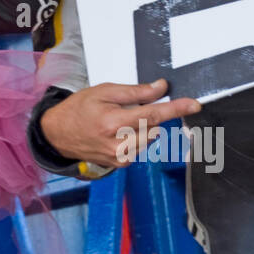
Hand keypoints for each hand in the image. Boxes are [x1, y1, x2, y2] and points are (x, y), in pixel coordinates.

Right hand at [40, 79, 200, 168]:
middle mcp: (118, 144)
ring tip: (120, 121)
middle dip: (151, 115)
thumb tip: (161, 88)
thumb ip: (135, 92)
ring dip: (143, 127)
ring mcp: (120, 158)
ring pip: (150, 138)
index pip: (153, 114)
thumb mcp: (103, 91)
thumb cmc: (79, 109)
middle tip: (131, 108)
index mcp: (113, 122)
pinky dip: (136, 138)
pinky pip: (141, 148)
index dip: (176, 108)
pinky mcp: (120, 165)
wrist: (58, 134)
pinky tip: (119, 133)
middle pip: (154, 127)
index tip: (195, 104)